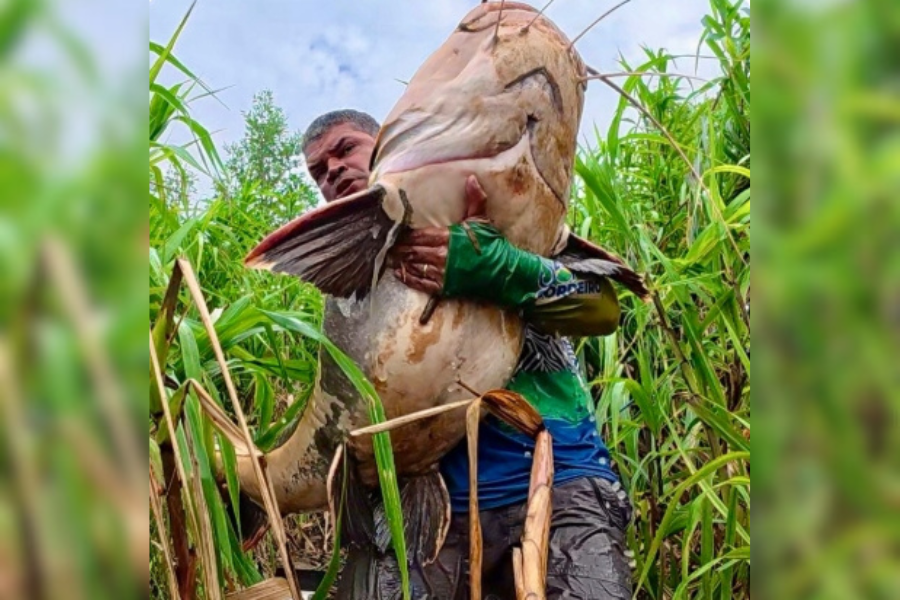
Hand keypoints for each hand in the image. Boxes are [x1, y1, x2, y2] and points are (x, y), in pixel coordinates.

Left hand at [389, 175, 487, 294]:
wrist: (503, 272)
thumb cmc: (492, 245)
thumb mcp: (482, 220)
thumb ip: (475, 199)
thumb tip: (472, 178)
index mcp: (448, 237)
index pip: (419, 235)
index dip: (406, 235)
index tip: (395, 233)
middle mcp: (441, 255)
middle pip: (412, 251)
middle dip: (399, 249)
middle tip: (387, 246)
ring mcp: (442, 273)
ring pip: (414, 266)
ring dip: (400, 262)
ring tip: (390, 259)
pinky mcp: (444, 287)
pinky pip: (420, 282)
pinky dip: (408, 278)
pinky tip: (399, 273)